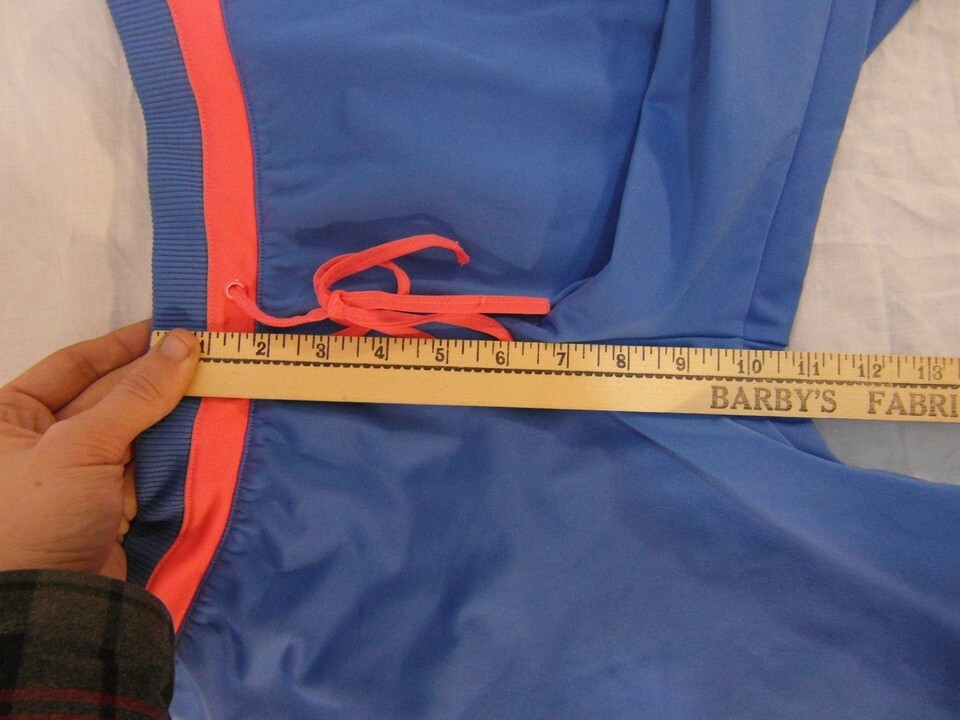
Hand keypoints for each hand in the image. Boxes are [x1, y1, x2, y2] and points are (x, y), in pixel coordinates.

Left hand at [0, 321, 199, 579]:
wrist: (51, 605)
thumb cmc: (41, 513)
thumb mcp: (82, 445)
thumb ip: (137, 393)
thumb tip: (184, 341)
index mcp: (8, 417)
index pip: (72, 365)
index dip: (121, 345)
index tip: (169, 327)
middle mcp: (40, 440)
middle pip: (107, 395)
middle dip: (154, 379)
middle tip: (207, 355)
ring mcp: (78, 473)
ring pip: (132, 429)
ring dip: (170, 412)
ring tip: (215, 384)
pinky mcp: (110, 503)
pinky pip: (145, 463)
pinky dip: (173, 447)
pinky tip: (206, 426)